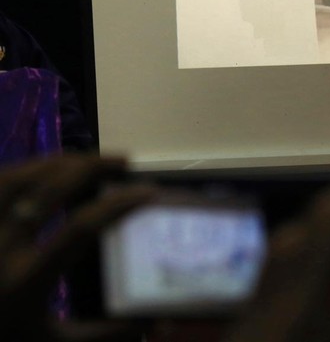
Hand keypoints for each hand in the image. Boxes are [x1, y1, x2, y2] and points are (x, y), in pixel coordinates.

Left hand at [0, 154, 156, 341]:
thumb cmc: (8, 339)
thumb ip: (104, 334)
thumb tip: (159, 322)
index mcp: (26, 280)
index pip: (79, 227)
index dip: (117, 204)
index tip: (148, 191)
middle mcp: (2, 248)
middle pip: (49, 189)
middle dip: (91, 167)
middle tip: (123, 161)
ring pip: (18, 178)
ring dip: (57, 162)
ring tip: (87, 159)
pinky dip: (26, 170)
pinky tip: (47, 169)